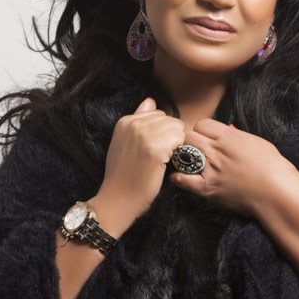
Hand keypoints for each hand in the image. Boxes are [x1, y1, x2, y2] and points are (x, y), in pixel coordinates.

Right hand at [96, 96, 185, 217]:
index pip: (159, 114)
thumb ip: (138, 118)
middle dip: (170, 136)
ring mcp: (144, 136)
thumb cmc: (124, 174)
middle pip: (170, 120)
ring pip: (177, 128)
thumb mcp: (124, 141)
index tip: (152, 148)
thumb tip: (151, 100)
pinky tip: (166, 163)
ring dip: (176, 144)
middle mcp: (134, 124)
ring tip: (163, 159)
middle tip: (160, 156)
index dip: (161, 132)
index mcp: (125, 120)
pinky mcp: (154, 149)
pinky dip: (178, 151)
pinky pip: (180, 139)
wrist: (118, 198)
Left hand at [167, 119, 298, 217]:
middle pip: (189, 136)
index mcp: (228, 136)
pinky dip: (179, 177)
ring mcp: (210, 169)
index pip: (201, 124)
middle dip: (192, 140)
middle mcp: (216, 150)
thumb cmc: (273, 166)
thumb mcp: (255, 141)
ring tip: (190, 160)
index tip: (207, 136)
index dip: (203, 130)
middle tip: (198, 149)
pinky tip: (182, 175)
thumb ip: (236, 137)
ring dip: (185, 156)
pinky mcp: (208, 188)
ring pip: (183, 154)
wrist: (276, 193)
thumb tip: (225, 136)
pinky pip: (183, 179)